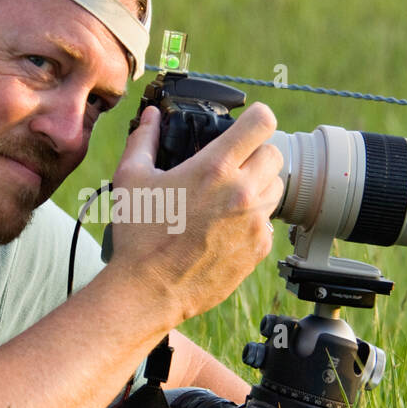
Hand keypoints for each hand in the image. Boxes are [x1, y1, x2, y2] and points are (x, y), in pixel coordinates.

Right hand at [106, 102, 284, 324]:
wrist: (149, 290)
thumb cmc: (139, 236)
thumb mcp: (131, 179)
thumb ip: (143, 140)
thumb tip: (150, 117)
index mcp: (214, 168)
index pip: (261, 123)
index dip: (256, 118)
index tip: (248, 124)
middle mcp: (242, 192)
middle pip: (275, 154)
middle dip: (256, 154)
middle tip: (233, 165)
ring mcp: (254, 223)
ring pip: (275, 189)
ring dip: (258, 186)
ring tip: (228, 198)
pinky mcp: (258, 249)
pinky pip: (268, 223)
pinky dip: (254, 220)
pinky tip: (226, 227)